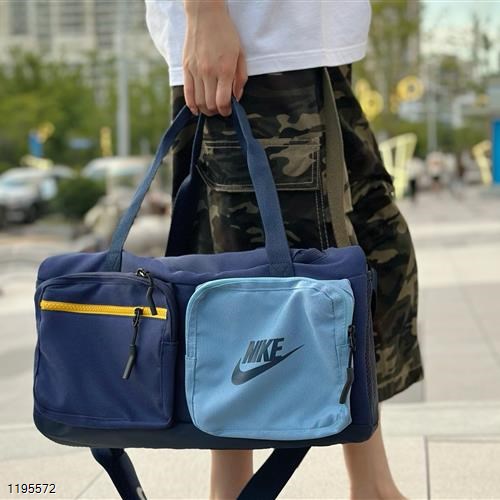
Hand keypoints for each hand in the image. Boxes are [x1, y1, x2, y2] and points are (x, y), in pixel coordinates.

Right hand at [183, 0, 246, 116]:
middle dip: (217, 112)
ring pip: (199, 102)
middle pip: (210, 105)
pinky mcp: (186, 68)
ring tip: (211, 108)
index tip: (229, 111)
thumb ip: (240, 78)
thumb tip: (237, 97)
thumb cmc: (225, 33)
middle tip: (221, 109)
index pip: (223, 101)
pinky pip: (187, 93)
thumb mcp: (240, 54)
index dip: (226, 111)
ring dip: (205, 110)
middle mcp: (209, 72)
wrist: (205, 15)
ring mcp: (196, 71)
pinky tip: (196, 109)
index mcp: (225, 70)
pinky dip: (191, 105)